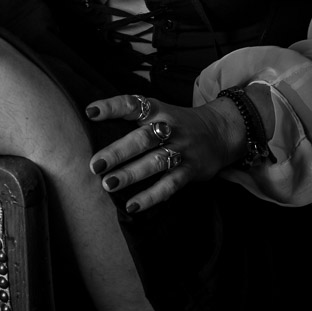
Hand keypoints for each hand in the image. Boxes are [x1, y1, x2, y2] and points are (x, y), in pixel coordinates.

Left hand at [86, 92, 243, 212]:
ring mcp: (181, 150)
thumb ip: (134, 117)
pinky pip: (170, 185)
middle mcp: (169, 128)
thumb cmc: (178, 123)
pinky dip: (151, 196)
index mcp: (158, 110)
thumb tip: (94, 125)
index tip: (91, 112)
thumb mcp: (160, 111)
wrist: (220, 131)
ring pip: (154, 162)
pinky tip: (133, 205)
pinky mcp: (191, 170)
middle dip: (117, 152)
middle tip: (95, 165)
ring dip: (131, 174)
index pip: (132, 104)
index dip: (112, 107)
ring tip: (108, 185)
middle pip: (141, 139)